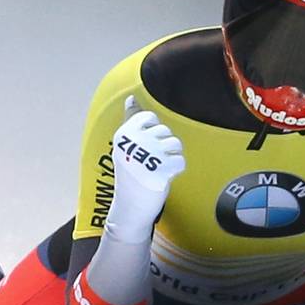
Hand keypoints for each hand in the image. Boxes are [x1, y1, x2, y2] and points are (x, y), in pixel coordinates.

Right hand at [107, 95, 184, 241]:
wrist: (131, 206)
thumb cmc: (132, 174)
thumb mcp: (127, 146)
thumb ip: (131, 120)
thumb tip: (131, 98)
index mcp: (124, 134)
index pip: (150, 118)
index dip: (153, 132)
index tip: (145, 147)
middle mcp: (135, 142)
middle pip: (165, 132)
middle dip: (164, 146)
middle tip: (151, 162)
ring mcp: (148, 156)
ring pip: (176, 144)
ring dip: (172, 157)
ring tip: (159, 168)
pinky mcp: (162, 171)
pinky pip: (181, 161)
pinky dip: (176, 170)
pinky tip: (165, 176)